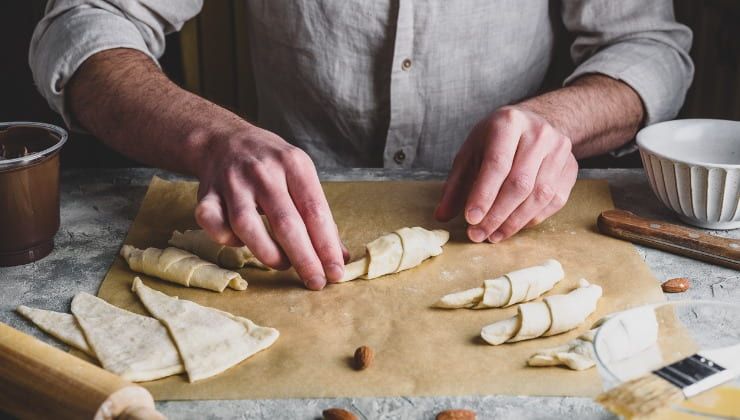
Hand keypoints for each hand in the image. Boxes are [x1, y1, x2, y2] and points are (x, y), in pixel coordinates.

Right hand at [194, 125, 348, 289]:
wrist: (222, 139)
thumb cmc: (270, 164)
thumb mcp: (300, 175)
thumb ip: (319, 215)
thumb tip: (339, 257)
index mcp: (293, 164)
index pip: (315, 210)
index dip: (326, 246)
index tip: (336, 272)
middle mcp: (262, 171)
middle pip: (285, 223)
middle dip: (304, 259)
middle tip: (316, 282)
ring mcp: (232, 182)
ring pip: (247, 226)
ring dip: (268, 254)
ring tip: (283, 264)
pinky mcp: (206, 194)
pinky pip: (214, 225)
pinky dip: (228, 240)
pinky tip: (242, 242)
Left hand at [436, 105, 577, 241]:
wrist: (533, 125)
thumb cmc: (496, 140)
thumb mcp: (470, 153)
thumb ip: (456, 185)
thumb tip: (442, 216)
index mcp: (508, 123)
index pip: (497, 164)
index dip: (484, 195)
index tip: (470, 219)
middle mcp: (539, 133)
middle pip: (520, 183)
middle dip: (497, 215)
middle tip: (478, 234)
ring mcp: (560, 150)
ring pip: (539, 195)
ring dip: (514, 222)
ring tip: (493, 236)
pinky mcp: (571, 168)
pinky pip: (553, 201)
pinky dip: (532, 219)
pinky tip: (513, 227)